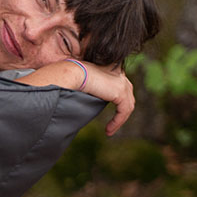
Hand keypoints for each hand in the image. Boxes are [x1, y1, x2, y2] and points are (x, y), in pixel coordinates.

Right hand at [13, 60, 134, 135]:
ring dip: (119, 120)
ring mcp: (121, 81)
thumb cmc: (69, 75)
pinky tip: (108, 130)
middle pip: (127, 95)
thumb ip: (90, 86)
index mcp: (111, 66)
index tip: (108, 111)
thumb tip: (85, 97)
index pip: (119, 84)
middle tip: (112, 123)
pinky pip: (124, 110)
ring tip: (109, 130)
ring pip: (127, 104)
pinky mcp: (120, 91)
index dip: (117, 99)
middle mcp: (119, 72)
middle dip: (122, 110)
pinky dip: (118, 122)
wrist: (71, 73)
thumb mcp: (83, 79)